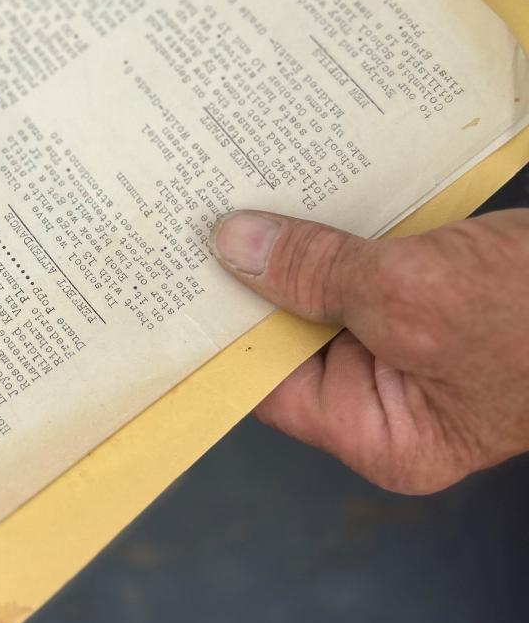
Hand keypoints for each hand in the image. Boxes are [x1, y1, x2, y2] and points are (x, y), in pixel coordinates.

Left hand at [209, 207, 528, 492]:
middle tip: (204, 218)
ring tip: (249, 193)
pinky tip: (314, 187)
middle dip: (260, 277)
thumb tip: (238, 248)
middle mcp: (395, 399)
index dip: (227, 330)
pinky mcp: (441, 298)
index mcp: (382, 435)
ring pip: (332, 291)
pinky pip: (372, 264)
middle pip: (297, 334)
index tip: (182, 278)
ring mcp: (419, 347)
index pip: (271, 384)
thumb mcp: (411, 296)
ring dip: (303, 244)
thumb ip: (318, 275)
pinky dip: (347, 229)